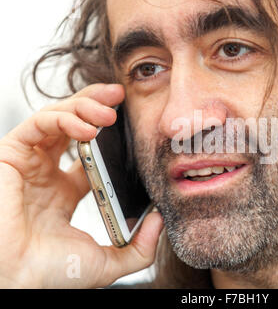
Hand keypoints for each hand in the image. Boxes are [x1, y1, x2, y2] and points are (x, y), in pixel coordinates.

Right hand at [0, 84, 162, 287]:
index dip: (110, 135)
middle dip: (95, 106)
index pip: (89, 152)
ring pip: (55, 118)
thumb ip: (138, 247)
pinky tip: (87, 127)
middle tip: (120, 97)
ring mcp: (28, 163)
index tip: (132, 124)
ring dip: (83, 107)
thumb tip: (159, 221)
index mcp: (65, 193)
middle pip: (72, 126)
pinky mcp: (10, 156)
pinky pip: (37, 124)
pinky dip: (63, 119)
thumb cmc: (50, 275)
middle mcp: (46, 174)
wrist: (15, 283)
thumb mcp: (106, 262)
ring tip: (110, 112)